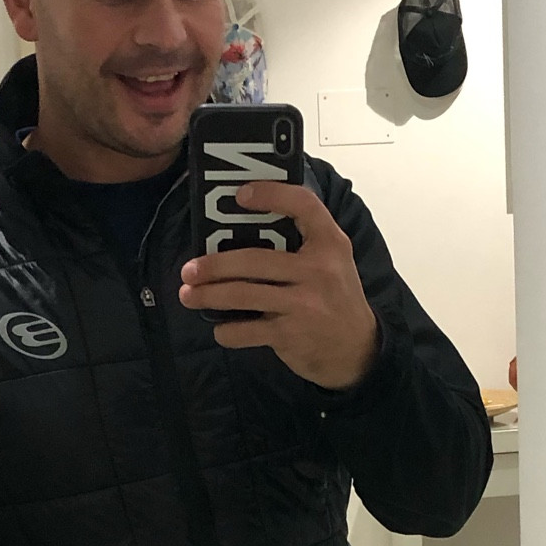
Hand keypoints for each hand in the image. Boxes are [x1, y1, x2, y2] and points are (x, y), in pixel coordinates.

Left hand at [178, 184, 378, 390]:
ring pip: (243, 295)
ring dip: (209, 295)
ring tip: (188, 295)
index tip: (240, 195)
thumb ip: (301, 241)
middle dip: (214, 265)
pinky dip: (228, 331)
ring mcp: (304, 304)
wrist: (357, 350)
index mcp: (330, 244)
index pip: (303, 205)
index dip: (271, 195)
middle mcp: (319, 270)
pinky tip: (221, 328)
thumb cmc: (334, 298)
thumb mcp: (332, 261)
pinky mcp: (291, 334)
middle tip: (189, 270)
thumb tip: (242, 228)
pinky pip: (247, 331)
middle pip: (254, 259)